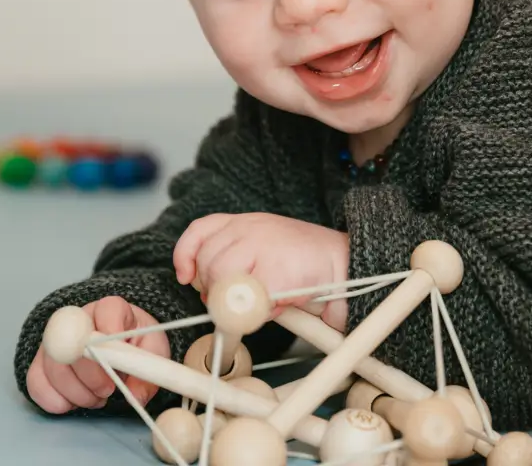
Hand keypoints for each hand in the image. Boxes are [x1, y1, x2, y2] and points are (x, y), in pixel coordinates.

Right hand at [26, 297, 168, 413]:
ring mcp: (56, 339)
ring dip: (74, 391)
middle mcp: (79, 319)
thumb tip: (136, 397)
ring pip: (53, 365)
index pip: (108, 309)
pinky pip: (36, 380)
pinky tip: (72, 404)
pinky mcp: (41, 361)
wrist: (118, 346)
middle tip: (107, 391)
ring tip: (95, 400)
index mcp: (111, 309)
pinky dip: (53, 399)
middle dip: (91, 375)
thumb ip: (148, 371)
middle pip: (74, 343)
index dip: (111, 330)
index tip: (119, 356)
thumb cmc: (136, 345)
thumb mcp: (152, 353)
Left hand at [174, 213, 349, 330]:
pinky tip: (279, 303)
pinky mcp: (275, 271)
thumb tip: (210, 294)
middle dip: (215, 287)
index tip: (186, 276)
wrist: (345, 262)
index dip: (186, 255)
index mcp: (247, 222)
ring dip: (237, 299)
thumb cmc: (303, 262)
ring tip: (263, 299)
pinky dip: (261, 309)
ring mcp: (262, 247)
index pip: (202, 230)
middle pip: (208, 261)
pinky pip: (249, 300)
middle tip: (238, 298)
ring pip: (222, 279)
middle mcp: (251, 228)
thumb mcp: (264, 248)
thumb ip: (234, 261)